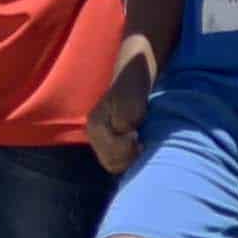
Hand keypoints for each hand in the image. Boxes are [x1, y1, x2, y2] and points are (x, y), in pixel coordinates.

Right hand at [89, 52, 151, 173]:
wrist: (136, 73)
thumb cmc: (134, 84)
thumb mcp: (130, 99)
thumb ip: (124, 117)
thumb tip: (125, 133)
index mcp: (95, 126)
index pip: (110, 158)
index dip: (128, 152)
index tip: (139, 136)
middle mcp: (95, 135)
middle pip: (112, 164)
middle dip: (130, 157)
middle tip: (142, 142)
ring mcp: (103, 138)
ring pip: (115, 164)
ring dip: (132, 158)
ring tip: (142, 144)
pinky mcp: (113, 139)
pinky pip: (120, 159)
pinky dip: (132, 158)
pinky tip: (140, 145)